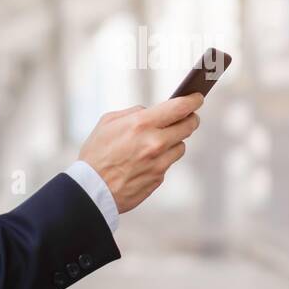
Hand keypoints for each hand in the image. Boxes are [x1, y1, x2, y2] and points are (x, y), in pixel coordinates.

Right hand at [77, 93, 203, 213]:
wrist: (91, 190)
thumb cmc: (96, 155)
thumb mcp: (108, 123)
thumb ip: (133, 113)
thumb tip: (151, 112)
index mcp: (141, 124)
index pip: (179, 107)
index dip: (193, 101)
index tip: (197, 97)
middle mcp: (154, 143)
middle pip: (188, 126)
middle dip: (190, 119)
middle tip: (188, 116)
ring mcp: (159, 163)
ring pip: (181, 146)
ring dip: (174, 141)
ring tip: (158, 141)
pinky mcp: (158, 178)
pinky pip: (168, 163)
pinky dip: (162, 158)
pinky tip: (146, 160)